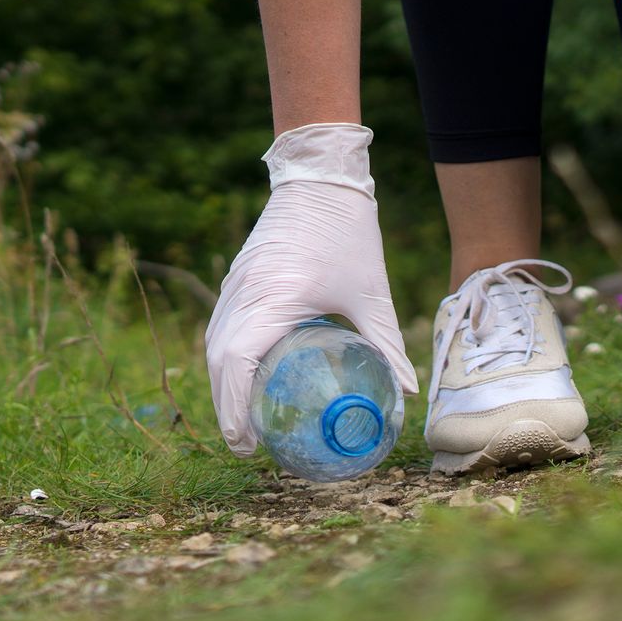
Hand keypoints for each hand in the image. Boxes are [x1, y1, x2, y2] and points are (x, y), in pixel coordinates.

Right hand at [206, 123, 417, 455]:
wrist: (320, 176)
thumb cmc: (348, 232)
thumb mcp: (372, 293)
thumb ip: (387, 344)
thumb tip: (408, 394)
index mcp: (275, 297)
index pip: (238, 362)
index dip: (235, 407)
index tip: (247, 442)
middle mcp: (245, 293)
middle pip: (218, 361)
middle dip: (226, 406)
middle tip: (247, 444)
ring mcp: (235, 283)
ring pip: (213, 343)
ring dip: (222, 383)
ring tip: (242, 419)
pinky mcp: (237, 277)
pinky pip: (220, 325)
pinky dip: (225, 357)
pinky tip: (243, 377)